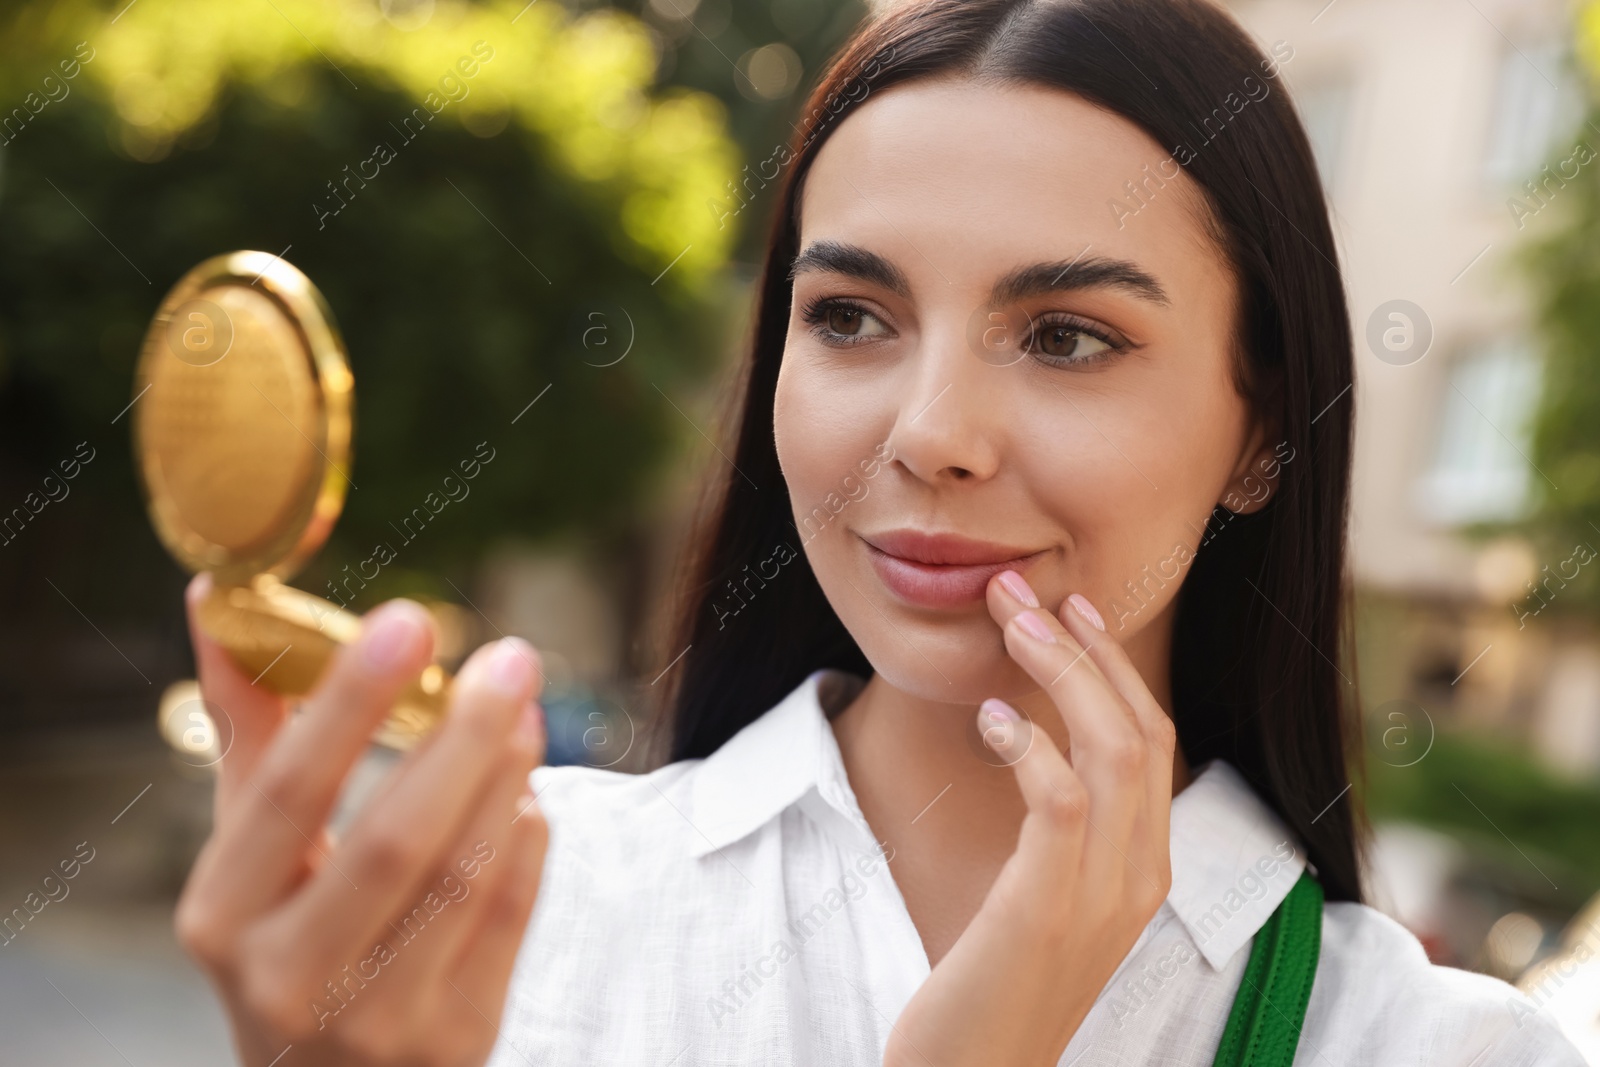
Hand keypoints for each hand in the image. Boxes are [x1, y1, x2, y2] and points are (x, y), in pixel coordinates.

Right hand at [174, 573, 549, 1065]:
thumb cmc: (285, 939)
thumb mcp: (248, 854)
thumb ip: (249, 732)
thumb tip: (217, 599)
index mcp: (222, 914)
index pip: (289, 792)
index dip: (349, 701)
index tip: (408, 617)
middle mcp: (289, 977)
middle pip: (392, 841)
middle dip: (462, 738)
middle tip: (512, 656)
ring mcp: (379, 1019)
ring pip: (460, 880)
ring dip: (506, 780)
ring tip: (527, 708)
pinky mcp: (456, 1041)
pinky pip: (507, 925)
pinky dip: (527, 848)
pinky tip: (530, 792)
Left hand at [885, 570, 1176, 1066]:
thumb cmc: (989, 988)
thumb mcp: (1038, 901)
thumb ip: (1054, 836)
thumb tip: (1030, 744)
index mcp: (1143, 869)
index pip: (1153, 742)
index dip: (1115, 669)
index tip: (1073, 611)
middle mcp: (1140, 878)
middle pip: (1142, 729)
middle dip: (1086, 650)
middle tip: (1025, 592)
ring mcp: (1103, 898)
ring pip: (1113, 751)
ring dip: (1061, 674)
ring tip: (1012, 623)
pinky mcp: (1049, 912)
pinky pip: (1063, 805)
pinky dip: (1032, 747)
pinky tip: (992, 718)